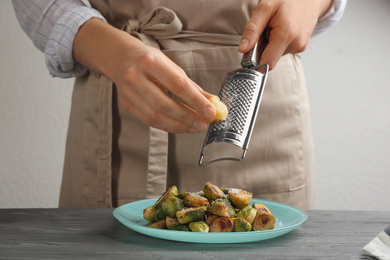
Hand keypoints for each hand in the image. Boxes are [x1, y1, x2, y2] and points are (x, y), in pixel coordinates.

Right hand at [74, 19, 215, 133]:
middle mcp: (136, 77)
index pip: (177, 85)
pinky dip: (167, 126)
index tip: (210, 112)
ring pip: (155, 117)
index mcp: (150, 62)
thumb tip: (211, 101)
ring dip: (178, 126)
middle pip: (164, 104)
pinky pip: (149, 121)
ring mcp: (129, 93)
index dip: (195, 101)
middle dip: (187, 117)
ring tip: (195, 127)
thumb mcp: (171, 65)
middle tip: (203, 124)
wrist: (120, 58)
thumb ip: (190, 85)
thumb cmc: (150, 61)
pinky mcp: (127, 105)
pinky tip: (180, 127)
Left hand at [238, 0, 332, 69]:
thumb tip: (243, 49)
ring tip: (273, 26)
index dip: (255, 62)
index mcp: (286, 34)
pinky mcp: (300, 47)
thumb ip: (253, 29)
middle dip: (261, 46)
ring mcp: (299, 47)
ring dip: (268, 42)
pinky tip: (279, 29)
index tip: (249, 55)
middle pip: (268, 57)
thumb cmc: (288, 0)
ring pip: (274, 54)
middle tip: (264, 29)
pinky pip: (281, 50)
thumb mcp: (265, 8)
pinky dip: (276, 42)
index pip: (267, 63)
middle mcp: (295, 44)